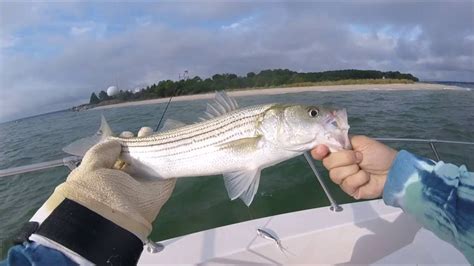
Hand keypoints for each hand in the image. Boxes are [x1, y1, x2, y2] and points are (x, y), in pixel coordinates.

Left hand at [42, 127, 175, 240]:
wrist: (114, 216)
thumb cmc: (95, 190)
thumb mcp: (90, 167)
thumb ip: (103, 151)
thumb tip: (118, 142)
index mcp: (104, 178)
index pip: (116, 158)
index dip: (121, 144)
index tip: (126, 136)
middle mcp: (124, 181)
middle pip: (135, 158)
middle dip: (138, 142)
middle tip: (142, 132)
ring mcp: (144, 185)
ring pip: (151, 161)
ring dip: (152, 146)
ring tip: (150, 133)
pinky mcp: (162, 187)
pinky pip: (167, 169)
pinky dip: (168, 155)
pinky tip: (164, 141)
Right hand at [311, 135, 396, 198]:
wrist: (393, 169)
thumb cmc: (378, 154)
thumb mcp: (360, 141)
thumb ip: (343, 141)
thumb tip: (327, 143)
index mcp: (338, 153)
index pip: (319, 153)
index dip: (318, 151)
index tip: (323, 149)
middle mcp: (338, 166)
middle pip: (327, 163)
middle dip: (345, 158)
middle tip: (359, 157)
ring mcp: (343, 179)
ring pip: (336, 175)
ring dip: (353, 169)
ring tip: (364, 168)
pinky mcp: (350, 190)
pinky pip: (347, 184)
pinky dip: (359, 178)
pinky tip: (366, 177)